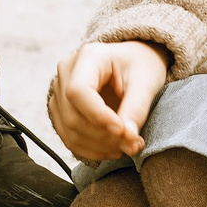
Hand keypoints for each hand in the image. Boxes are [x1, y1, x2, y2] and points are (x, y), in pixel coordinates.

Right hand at [49, 39, 170, 162]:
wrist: (134, 61)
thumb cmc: (141, 64)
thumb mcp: (146, 81)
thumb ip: (137, 108)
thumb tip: (128, 137)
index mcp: (88, 57)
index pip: (78, 91)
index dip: (98, 116)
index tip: (123, 131)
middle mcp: (67, 72)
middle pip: (72, 115)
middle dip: (104, 136)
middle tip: (133, 144)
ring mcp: (60, 91)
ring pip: (69, 130)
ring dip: (99, 146)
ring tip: (127, 147)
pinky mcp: (61, 109)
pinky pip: (69, 137)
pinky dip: (91, 149)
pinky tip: (113, 149)